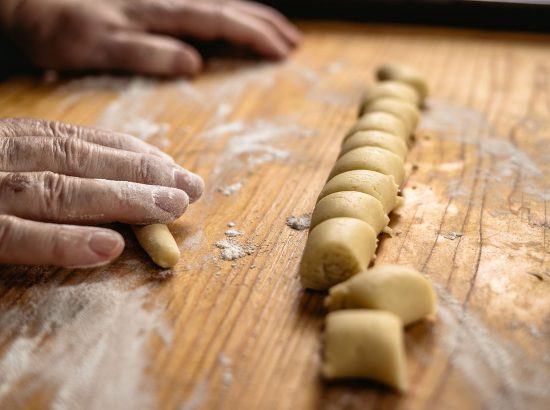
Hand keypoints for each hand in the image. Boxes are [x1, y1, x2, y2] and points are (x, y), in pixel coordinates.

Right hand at [0, 117, 203, 266]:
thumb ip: (38, 168)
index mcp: (3, 141)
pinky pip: (13, 237)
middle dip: (140, 173)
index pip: (73, 142)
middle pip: (75, 160)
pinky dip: (63, 241)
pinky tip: (111, 246)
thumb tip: (110, 187)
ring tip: (171, 208)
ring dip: (120, 199)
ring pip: (56, 192)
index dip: (128, 153)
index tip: (171, 166)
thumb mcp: (0, 167)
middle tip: (190, 187)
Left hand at [1, 0, 300, 75]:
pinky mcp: (153, 1)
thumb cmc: (58, 26)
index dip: (253, 36)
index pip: (219, 21)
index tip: (283, 52)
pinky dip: (226, 12)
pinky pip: (202, 4)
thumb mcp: (96, 46)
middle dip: (263, 25)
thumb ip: (145, 53)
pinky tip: (233, 17)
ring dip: (251, 16)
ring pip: (218, 2)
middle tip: (293, 44)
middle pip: (227, 7)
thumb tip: (193, 63)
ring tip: (278, 31)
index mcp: (158, 12)